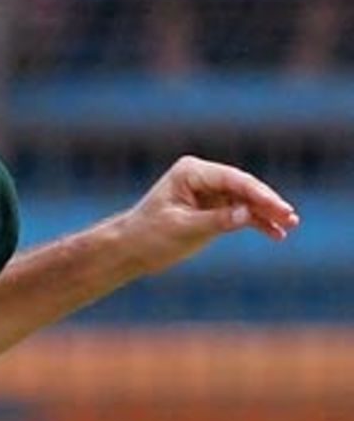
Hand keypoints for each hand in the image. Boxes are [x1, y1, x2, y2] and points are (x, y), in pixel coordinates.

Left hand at [120, 155, 298, 274]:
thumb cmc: (148, 235)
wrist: (130, 248)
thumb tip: (249, 213)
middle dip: (267, 203)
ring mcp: (208, 191)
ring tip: (288, 226)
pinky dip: (256, 222)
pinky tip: (276, 234)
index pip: (233, 179)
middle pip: (243, 187)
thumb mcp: (183, 229)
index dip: (259, 194)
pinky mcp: (212, 207)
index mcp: (190, 172)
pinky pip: (239, 211)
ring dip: (266, 213)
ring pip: (245, 199)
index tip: (279, 208)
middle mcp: (202, 176)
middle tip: (290, 217)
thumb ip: (217, 220)